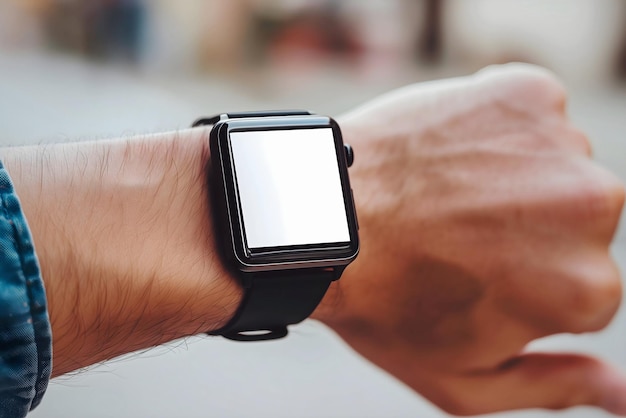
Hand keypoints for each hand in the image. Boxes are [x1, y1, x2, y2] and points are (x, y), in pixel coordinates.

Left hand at [314, 64, 625, 414]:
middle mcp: (592, 207)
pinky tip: (446, 153)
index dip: (523, 282)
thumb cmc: (384, 306)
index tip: (470, 274)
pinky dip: (498, 129)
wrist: (322, 218)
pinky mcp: (526, 92)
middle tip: (455, 232)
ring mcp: (559, 143)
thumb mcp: (464, 381)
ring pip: (555, 165)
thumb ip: (556, 387)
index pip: (581, 284)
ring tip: (444, 193)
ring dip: (512, 176)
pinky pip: (532, 114)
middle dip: (527, 230)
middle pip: (576, 221)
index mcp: (585, 287)